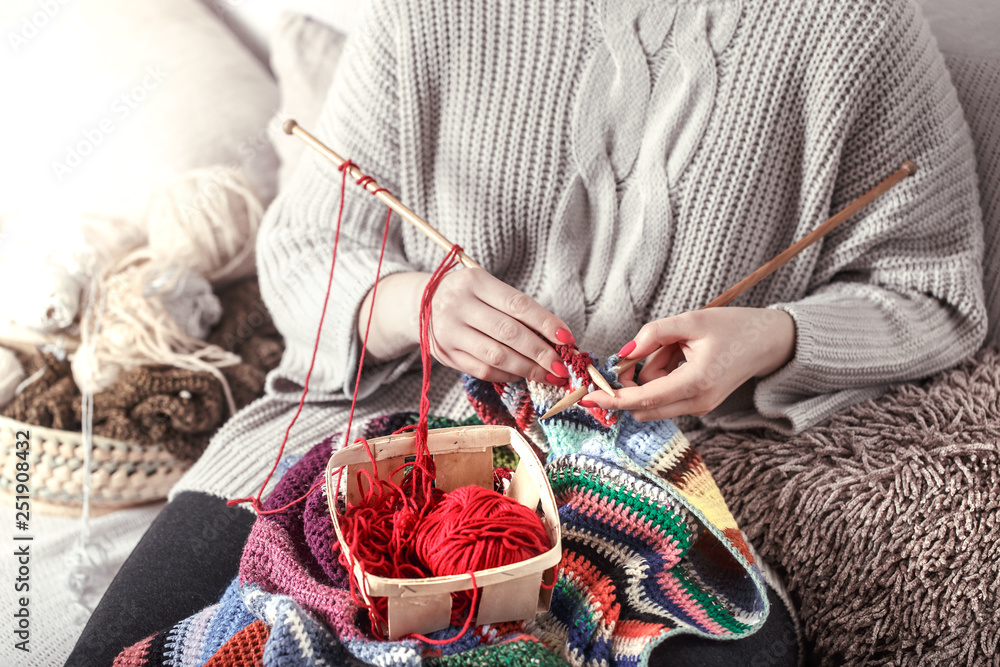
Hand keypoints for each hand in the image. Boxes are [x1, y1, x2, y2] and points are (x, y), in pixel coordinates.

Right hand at [358, 269, 574, 384]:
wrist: (420, 303)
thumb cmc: (468, 295)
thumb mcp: (487, 288)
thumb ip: (517, 310)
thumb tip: (557, 339)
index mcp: (475, 282)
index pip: (518, 305)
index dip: (546, 323)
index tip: (568, 339)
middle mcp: (458, 305)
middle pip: (509, 334)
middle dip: (541, 353)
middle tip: (562, 366)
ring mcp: (449, 332)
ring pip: (496, 356)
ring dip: (528, 369)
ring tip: (549, 374)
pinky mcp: (445, 354)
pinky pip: (483, 370)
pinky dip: (508, 375)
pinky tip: (523, 375)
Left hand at [581, 308, 795, 421]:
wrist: (767, 342)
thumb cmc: (732, 327)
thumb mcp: (691, 320)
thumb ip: (654, 334)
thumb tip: (623, 353)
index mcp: (697, 381)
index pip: (645, 399)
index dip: (613, 399)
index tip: (587, 398)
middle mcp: (698, 402)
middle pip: (644, 405)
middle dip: (631, 381)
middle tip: (643, 349)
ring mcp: (700, 408)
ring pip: (652, 400)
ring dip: (650, 375)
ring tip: (677, 347)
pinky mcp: (699, 406)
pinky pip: (665, 397)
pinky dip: (661, 377)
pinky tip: (680, 356)